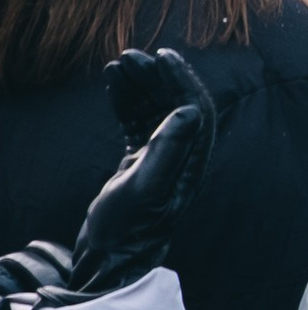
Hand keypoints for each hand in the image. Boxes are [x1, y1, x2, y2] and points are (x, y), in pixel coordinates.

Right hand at [54, 51, 216, 298]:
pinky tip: (113, 85)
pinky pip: (137, 123)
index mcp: (192, 159)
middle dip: (155, 77)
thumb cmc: (129, 227)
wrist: (111, 255)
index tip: (164, 54)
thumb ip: (168, 149)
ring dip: (138, 86)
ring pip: (153, 110)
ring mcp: (161, 158)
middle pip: (174, 104)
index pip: (194, 108)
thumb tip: (191, 111)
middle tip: (131, 55)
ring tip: (117, 64)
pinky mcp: (141, 162)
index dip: (181, 79)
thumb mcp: (147, 188)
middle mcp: (182, 156)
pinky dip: (125, 103)